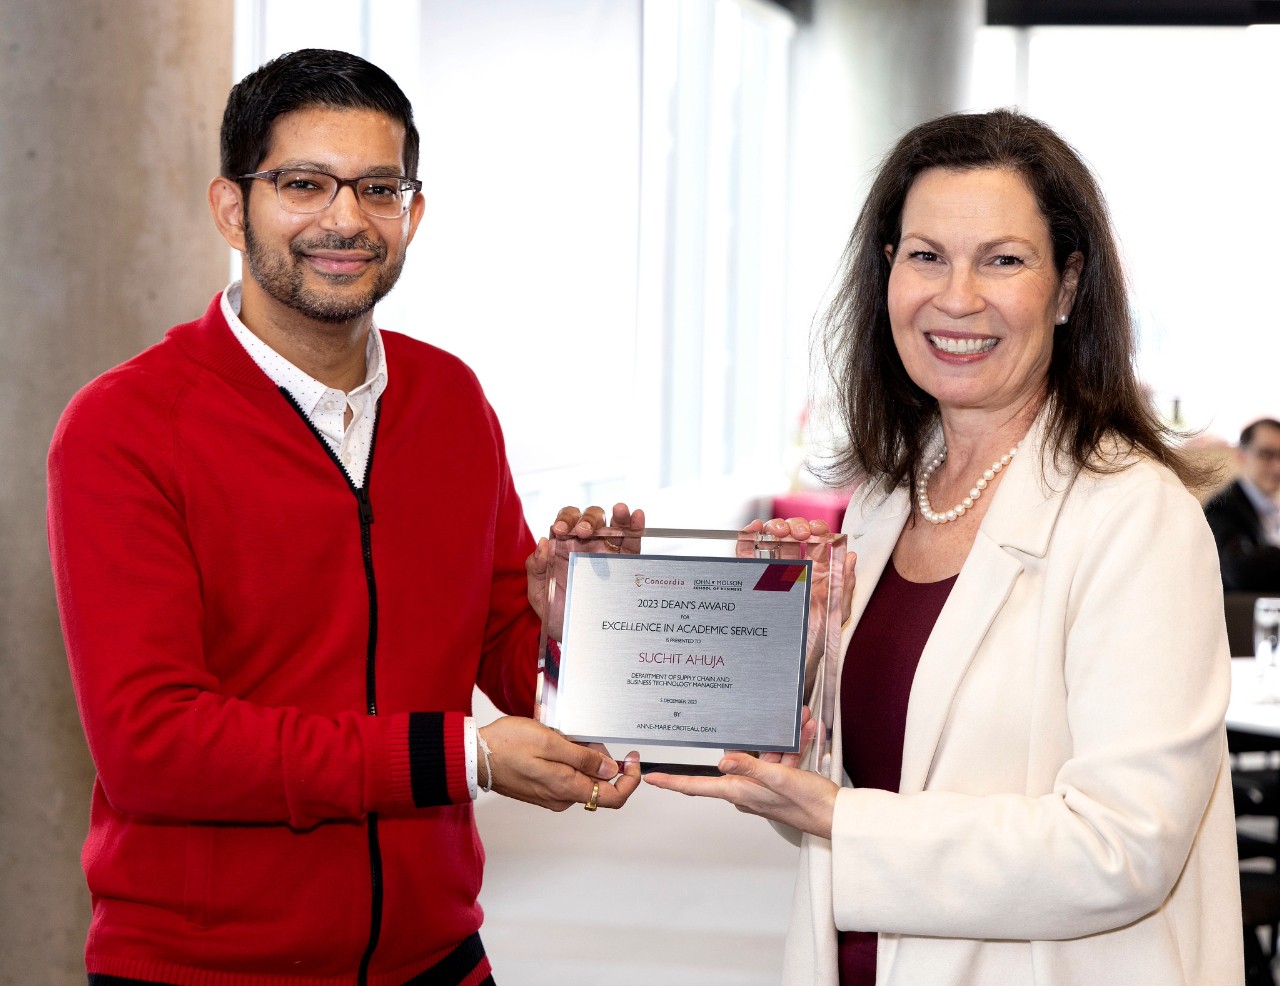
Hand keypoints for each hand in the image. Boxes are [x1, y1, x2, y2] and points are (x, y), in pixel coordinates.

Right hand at [479, 716, 640, 811]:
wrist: (475, 755)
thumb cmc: (507, 745)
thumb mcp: (551, 742)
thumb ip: (584, 758)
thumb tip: (612, 769)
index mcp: (567, 788)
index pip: (614, 797)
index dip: (630, 779)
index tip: (632, 759)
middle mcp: (561, 798)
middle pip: (598, 782)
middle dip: (599, 756)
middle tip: (584, 735)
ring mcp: (552, 795)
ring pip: (582, 776)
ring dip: (582, 755)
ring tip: (563, 736)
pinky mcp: (543, 788)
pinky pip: (567, 775)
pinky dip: (568, 758)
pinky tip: (554, 743)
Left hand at [526, 503, 645, 632]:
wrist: (580, 638)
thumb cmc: (557, 614)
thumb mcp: (539, 594)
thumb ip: (535, 567)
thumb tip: (543, 542)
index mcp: (563, 547)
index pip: (565, 521)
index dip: (563, 519)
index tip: (559, 531)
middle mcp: (586, 545)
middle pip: (589, 518)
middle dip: (587, 519)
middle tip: (583, 533)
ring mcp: (607, 553)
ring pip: (612, 525)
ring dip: (616, 515)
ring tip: (619, 510)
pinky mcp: (626, 564)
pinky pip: (632, 542)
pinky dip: (636, 526)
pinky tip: (637, 515)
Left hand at [643, 710, 836, 837]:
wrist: (837, 817)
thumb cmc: (809, 804)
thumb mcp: (778, 779)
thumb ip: (750, 767)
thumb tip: (723, 760)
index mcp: (739, 791)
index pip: (696, 786)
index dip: (672, 781)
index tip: (652, 777)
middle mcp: (746, 791)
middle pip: (738, 760)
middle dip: (758, 741)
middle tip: (782, 728)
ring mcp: (762, 788)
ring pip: (764, 757)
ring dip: (782, 742)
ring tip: (801, 727)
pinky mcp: (778, 785)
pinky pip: (778, 761)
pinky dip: (791, 748)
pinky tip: (806, 734)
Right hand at [740, 517, 855, 693]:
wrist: (788, 662)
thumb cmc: (813, 642)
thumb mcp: (835, 614)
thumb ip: (844, 585)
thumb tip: (851, 557)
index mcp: (817, 576)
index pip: (817, 543)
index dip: (819, 530)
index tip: (818, 531)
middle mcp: (796, 572)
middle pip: (793, 538)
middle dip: (797, 526)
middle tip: (800, 533)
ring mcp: (773, 574)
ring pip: (771, 541)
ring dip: (775, 527)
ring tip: (779, 530)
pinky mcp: (752, 579)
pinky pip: (747, 555)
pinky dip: (748, 537)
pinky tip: (755, 528)